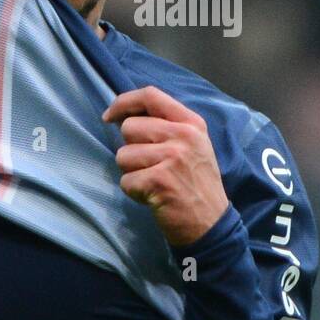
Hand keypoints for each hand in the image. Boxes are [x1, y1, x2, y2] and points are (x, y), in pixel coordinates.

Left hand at [102, 85, 229, 247]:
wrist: (210, 224)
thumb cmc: (195, 184)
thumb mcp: (192, 146)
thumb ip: (165, 127)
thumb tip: (123, 116)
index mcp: (191, 123)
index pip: (151, 96)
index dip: (123, 102)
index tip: (109, 116)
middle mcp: (184, 136)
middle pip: (129, 127)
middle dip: (130, 149)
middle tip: (151, 167)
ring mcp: (172, 157)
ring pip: (122, 155)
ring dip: (131, 172)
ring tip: (154, 182)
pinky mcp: (158, 180)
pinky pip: (125, 180)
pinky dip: (133, 191)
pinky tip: (153, 196)